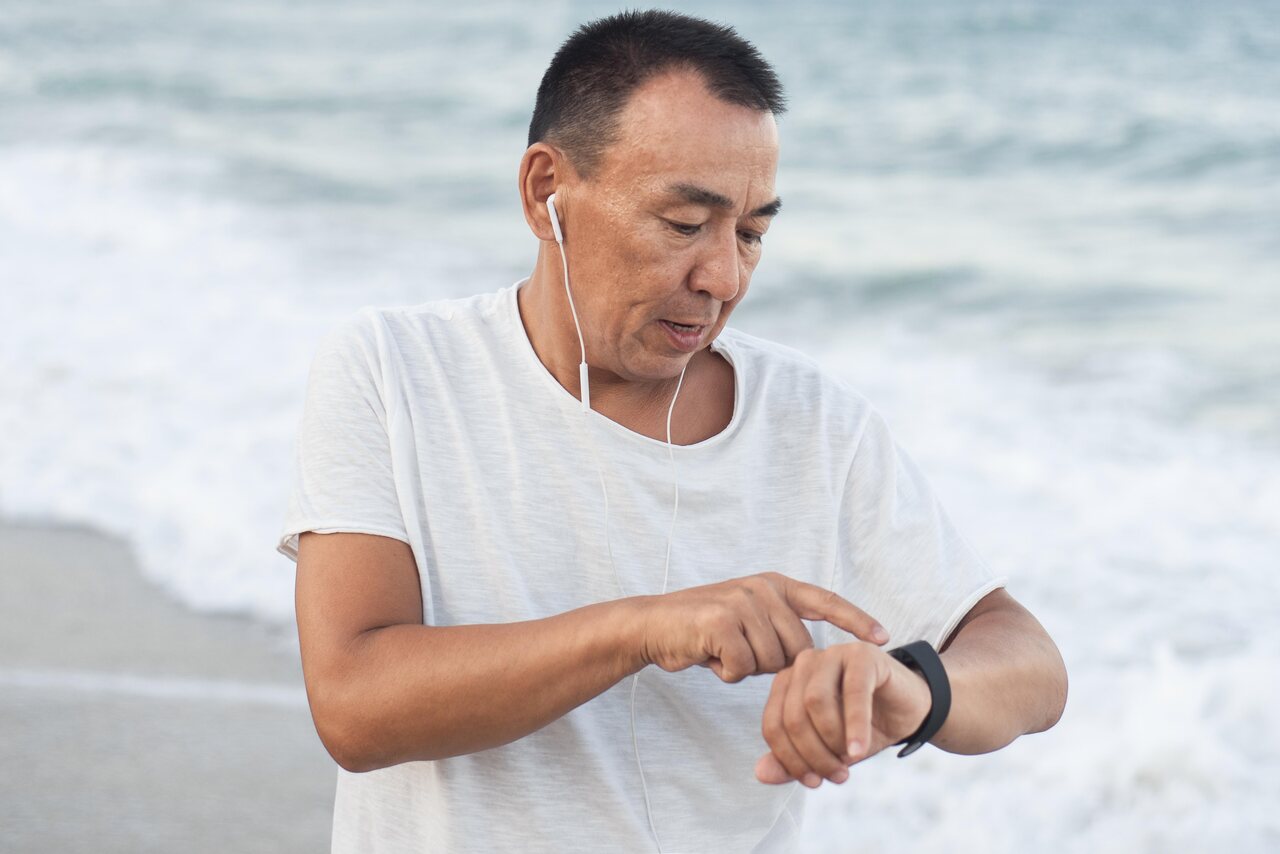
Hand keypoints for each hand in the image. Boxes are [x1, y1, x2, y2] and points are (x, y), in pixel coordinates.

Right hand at [637, 572, 889, 682]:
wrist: (653, 625)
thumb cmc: (704, 631)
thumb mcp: (747, 619)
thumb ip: (778, 630)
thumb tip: (811, 661)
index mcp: (774, 585)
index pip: (825, 602)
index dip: (855, 620)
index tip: (884, 637)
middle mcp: (762, 588)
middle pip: (798, 652)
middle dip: (771, 665)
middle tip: (737, 652)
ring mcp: (743, 601)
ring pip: (771, 664)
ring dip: (745, 669)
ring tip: (720, 649)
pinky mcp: (722, 621)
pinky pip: (744, 668)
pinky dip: (726, 671)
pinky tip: (708, 654)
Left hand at [754, 641, 931, 787]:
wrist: (908, 710)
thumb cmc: (864, 727)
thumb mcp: (827, 750)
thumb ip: (794, 761)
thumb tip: (761, 773)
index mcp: (788, 683)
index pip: (773, 724)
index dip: (790, 759)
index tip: (813, 782)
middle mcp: (804, 664)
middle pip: (792, 715)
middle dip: (814, 755)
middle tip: (837, 776)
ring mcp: (832, 654)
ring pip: (815, 701)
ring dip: (832, 740)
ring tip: (851, 759)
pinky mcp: (863, 655)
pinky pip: (853, 693)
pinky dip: (855, 726)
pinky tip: (859, 748)